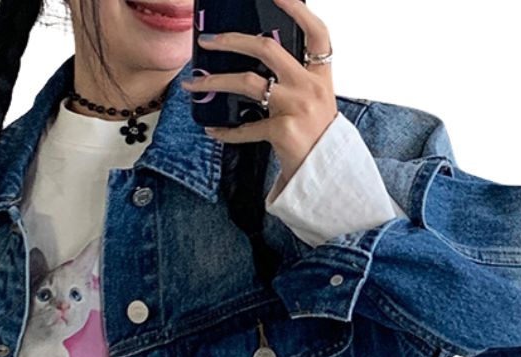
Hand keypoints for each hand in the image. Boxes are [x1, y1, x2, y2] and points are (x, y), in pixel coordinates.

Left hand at [181, 0, 336, 193]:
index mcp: (321, 76)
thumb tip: (256, 67)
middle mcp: (310, 87)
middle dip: (232, 40)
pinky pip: (246, 127)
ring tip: (193, 84)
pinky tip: (213, 131)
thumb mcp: (313, 104)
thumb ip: (293, 82)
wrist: (326, 176)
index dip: (298, 9)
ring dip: (215, 82)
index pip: (316, 32)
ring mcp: (297, 108)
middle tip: (208, 41)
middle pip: (267, 48)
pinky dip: (227, 131)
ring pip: (248, 82)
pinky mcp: (283, 131)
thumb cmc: (315, 139)